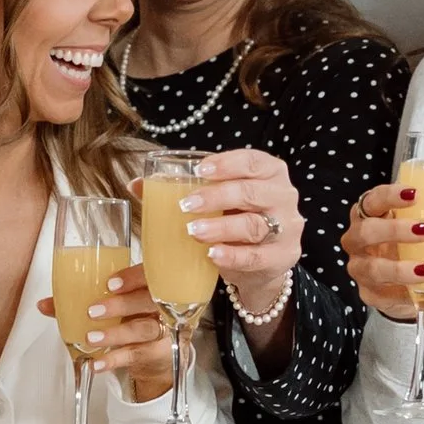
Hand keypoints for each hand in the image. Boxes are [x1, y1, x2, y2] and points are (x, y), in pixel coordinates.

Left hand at [31, 259, 174, 386]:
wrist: (155, 352)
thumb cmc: (132, 319)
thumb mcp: (111, 307)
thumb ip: (78, 302)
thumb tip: (43, 305)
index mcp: (150, 286)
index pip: (148, 275)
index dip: (132, 278)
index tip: (109, 283)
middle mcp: (161, 306)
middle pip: (148, 301)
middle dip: (121, 305)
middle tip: (92, 312)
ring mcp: (163, 329)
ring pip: (143, 329)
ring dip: (115, 334)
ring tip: (91, 338)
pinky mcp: (159, 352)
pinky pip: (137, 355)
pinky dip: (114, 359)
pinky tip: (97, 364)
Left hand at [150, 148, 302, 287]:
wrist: (260, 262)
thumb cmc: (235, 220)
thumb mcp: (217, 202)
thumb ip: (183, 190)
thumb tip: (136, 184)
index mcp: (270, 173)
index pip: (253, 161)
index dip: (228, 163)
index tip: (200, 169)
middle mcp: (283, 196)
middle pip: (252, 192)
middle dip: (217, 196)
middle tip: (185, 205)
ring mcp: (287, 228)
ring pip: (254, 225)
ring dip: (221, 228)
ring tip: (193, 231)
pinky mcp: (283, 257)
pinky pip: (257, 257)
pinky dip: (233, 256)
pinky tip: (211, 255)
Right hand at [342, 186, 423, 319]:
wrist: (399, 285)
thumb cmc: (409, 247)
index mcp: (371, 215)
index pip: (372, 199)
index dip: (389, 195)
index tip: (415, 195)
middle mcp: (359, 241)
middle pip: (366, 231)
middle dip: (394, 230)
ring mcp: (361, 269)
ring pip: (372, 268)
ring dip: (400, 269)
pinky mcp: (370, 295)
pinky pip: (390, 296)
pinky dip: (418, 294)